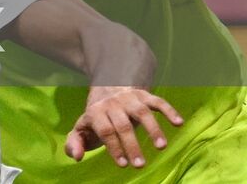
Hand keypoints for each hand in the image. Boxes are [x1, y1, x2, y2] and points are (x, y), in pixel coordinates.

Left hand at [65, 87, 182, 168]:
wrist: (105, 89)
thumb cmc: (95, 119)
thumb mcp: (81, 129)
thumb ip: (74, 143)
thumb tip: (76, 156)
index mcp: (95, 112)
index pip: (105, 130)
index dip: (113, 147)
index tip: (123, 164)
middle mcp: (112, 104)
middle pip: (123, 124)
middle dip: (131, 145)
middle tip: (140, 164)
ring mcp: (129, 98)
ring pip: (141, 112)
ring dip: (153, 129)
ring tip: (161, 147)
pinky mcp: (144, 95)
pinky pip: (157, 101)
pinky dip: (168, 110)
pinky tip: (179, 123)